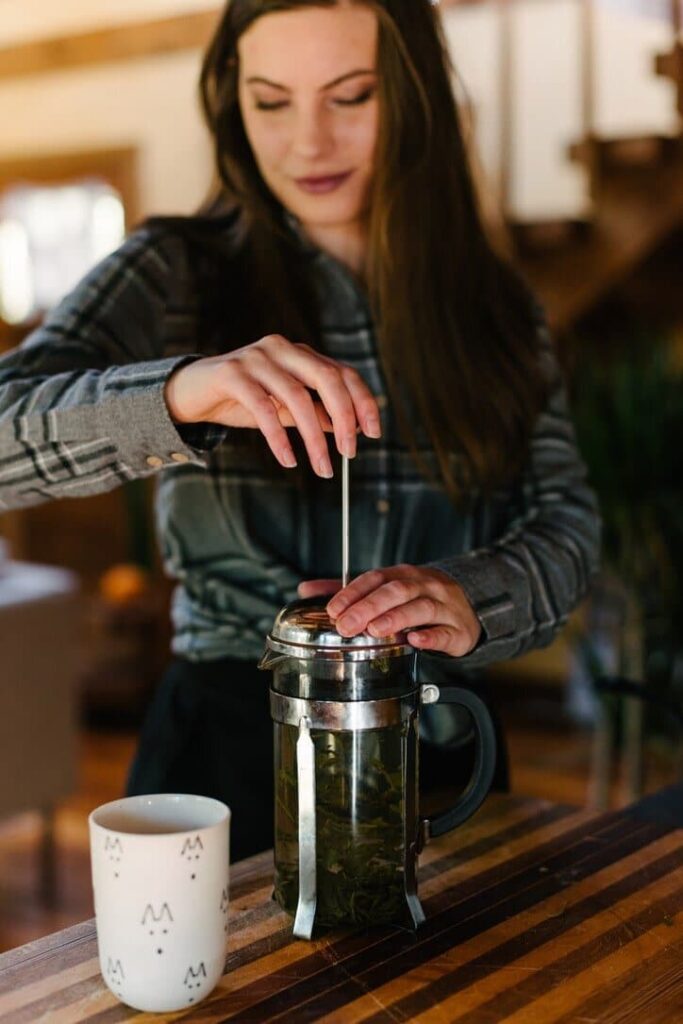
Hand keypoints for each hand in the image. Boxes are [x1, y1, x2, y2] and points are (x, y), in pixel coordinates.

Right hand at [164, 335, 381, 477]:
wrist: (191, 392)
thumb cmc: (242, 400)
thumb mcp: (284, 409)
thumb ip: (314, 413)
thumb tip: (349, 429)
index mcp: (299, 354)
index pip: (342, 372)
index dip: (362, 401)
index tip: (373, 433)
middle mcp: (282, 348)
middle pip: (326, 378)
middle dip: (344, 417)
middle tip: (350, 453)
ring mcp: (256, 357)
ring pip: (296, 396)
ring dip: (313, 437)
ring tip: (322, 467)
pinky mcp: (231, 373)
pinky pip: (263, 408)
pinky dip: (278, 437)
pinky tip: (288, 459)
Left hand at [298, 564, 481, 656]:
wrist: (466, 607)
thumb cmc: (419, 599)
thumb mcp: (386, 589)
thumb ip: (347, 591)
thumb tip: (306, 590)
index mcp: (402, 575)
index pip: (375, 579)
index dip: (353, 593)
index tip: (333, 609)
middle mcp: (423, 586)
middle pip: (396, 591)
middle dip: (369, 607)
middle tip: (347, 625)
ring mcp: (443, 606)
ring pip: (420, 608)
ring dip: (397, 618)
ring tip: (375, 630)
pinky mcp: (457, 630)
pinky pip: (445, 632)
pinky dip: (431, 636)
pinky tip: (416, 641)